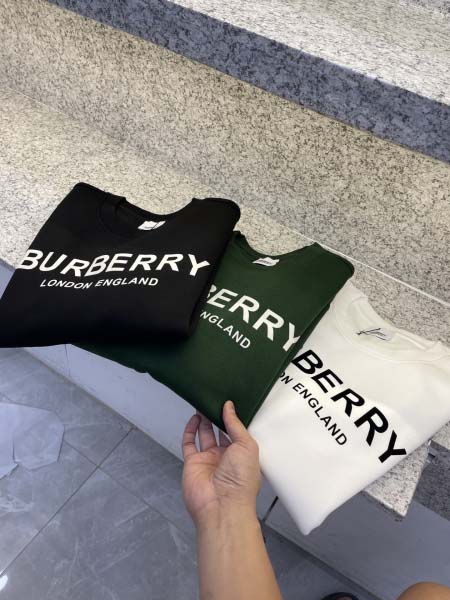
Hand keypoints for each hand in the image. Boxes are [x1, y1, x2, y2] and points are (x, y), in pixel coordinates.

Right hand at [181, 400, 260, 527]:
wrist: (221, 505)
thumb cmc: (240, 479)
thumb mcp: (246, 446)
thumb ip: (235, 425)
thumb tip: (229, 406)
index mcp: (242, 454)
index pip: (236, 432)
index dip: (232, 418)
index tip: (229, 401)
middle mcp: (225, 457)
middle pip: (219, 431)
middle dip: (216, 416)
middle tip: (213, 399)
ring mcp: (208, 460)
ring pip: (204, 435)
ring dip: (203, 420)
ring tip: (203, 403)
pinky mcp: (192, 463)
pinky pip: (189, 444)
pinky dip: (190, 430)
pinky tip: (193, 418)